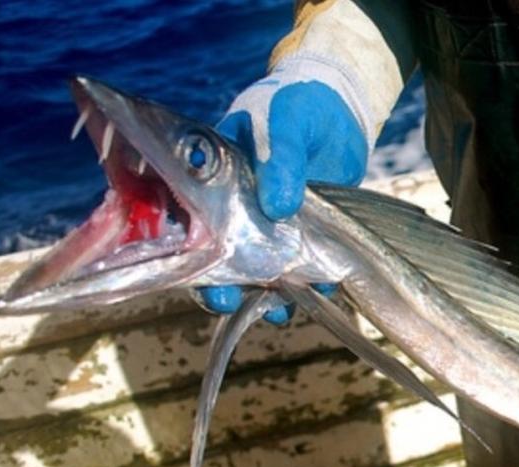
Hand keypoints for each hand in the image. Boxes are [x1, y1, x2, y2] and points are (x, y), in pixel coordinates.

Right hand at [196, 76, 367, 321]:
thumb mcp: (288, 122)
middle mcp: (233, 207)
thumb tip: (276, 204)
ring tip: (275, 308)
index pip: (181, 215)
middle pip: (214, 253)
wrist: (341, 113)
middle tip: (226, 299)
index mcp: (211, 173)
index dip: (177, 246)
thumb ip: (281, 159)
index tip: (185, 269)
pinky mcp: (303, 236)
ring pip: (256, 269)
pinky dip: (307, 285)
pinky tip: (317, 290)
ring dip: (264, 292)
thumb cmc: (300, 106)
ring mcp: (267, 225)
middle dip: (218, 282)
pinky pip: (299, 269)